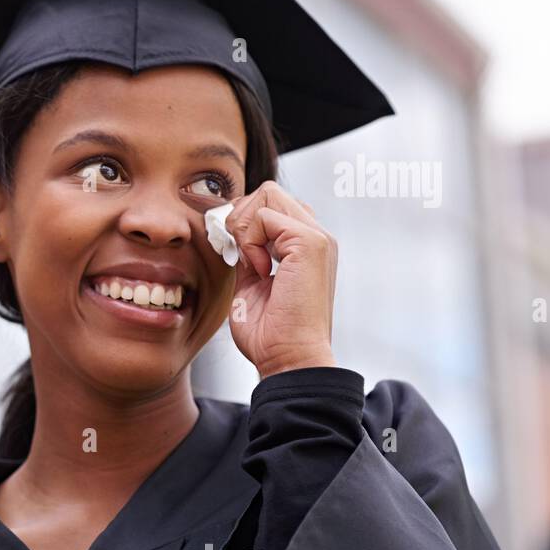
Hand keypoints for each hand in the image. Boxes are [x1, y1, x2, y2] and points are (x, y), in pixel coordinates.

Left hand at [223, 181, 337, 378]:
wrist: (288, 358)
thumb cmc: (270, 333)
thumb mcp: (251, 283)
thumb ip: (247, 253)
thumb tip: (232, 231)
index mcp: (305, 246)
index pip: (271, 204)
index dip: (244, 221)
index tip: (237, 255)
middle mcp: (316, 237)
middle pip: (268, 191)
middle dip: (241, 217)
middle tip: (239, 255)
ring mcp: (317, 237)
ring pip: (267, 194)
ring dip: (245, 226)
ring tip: (251, 263)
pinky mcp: (310, 243)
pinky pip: (264, 216)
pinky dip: (250, 241)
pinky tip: (259, 269)